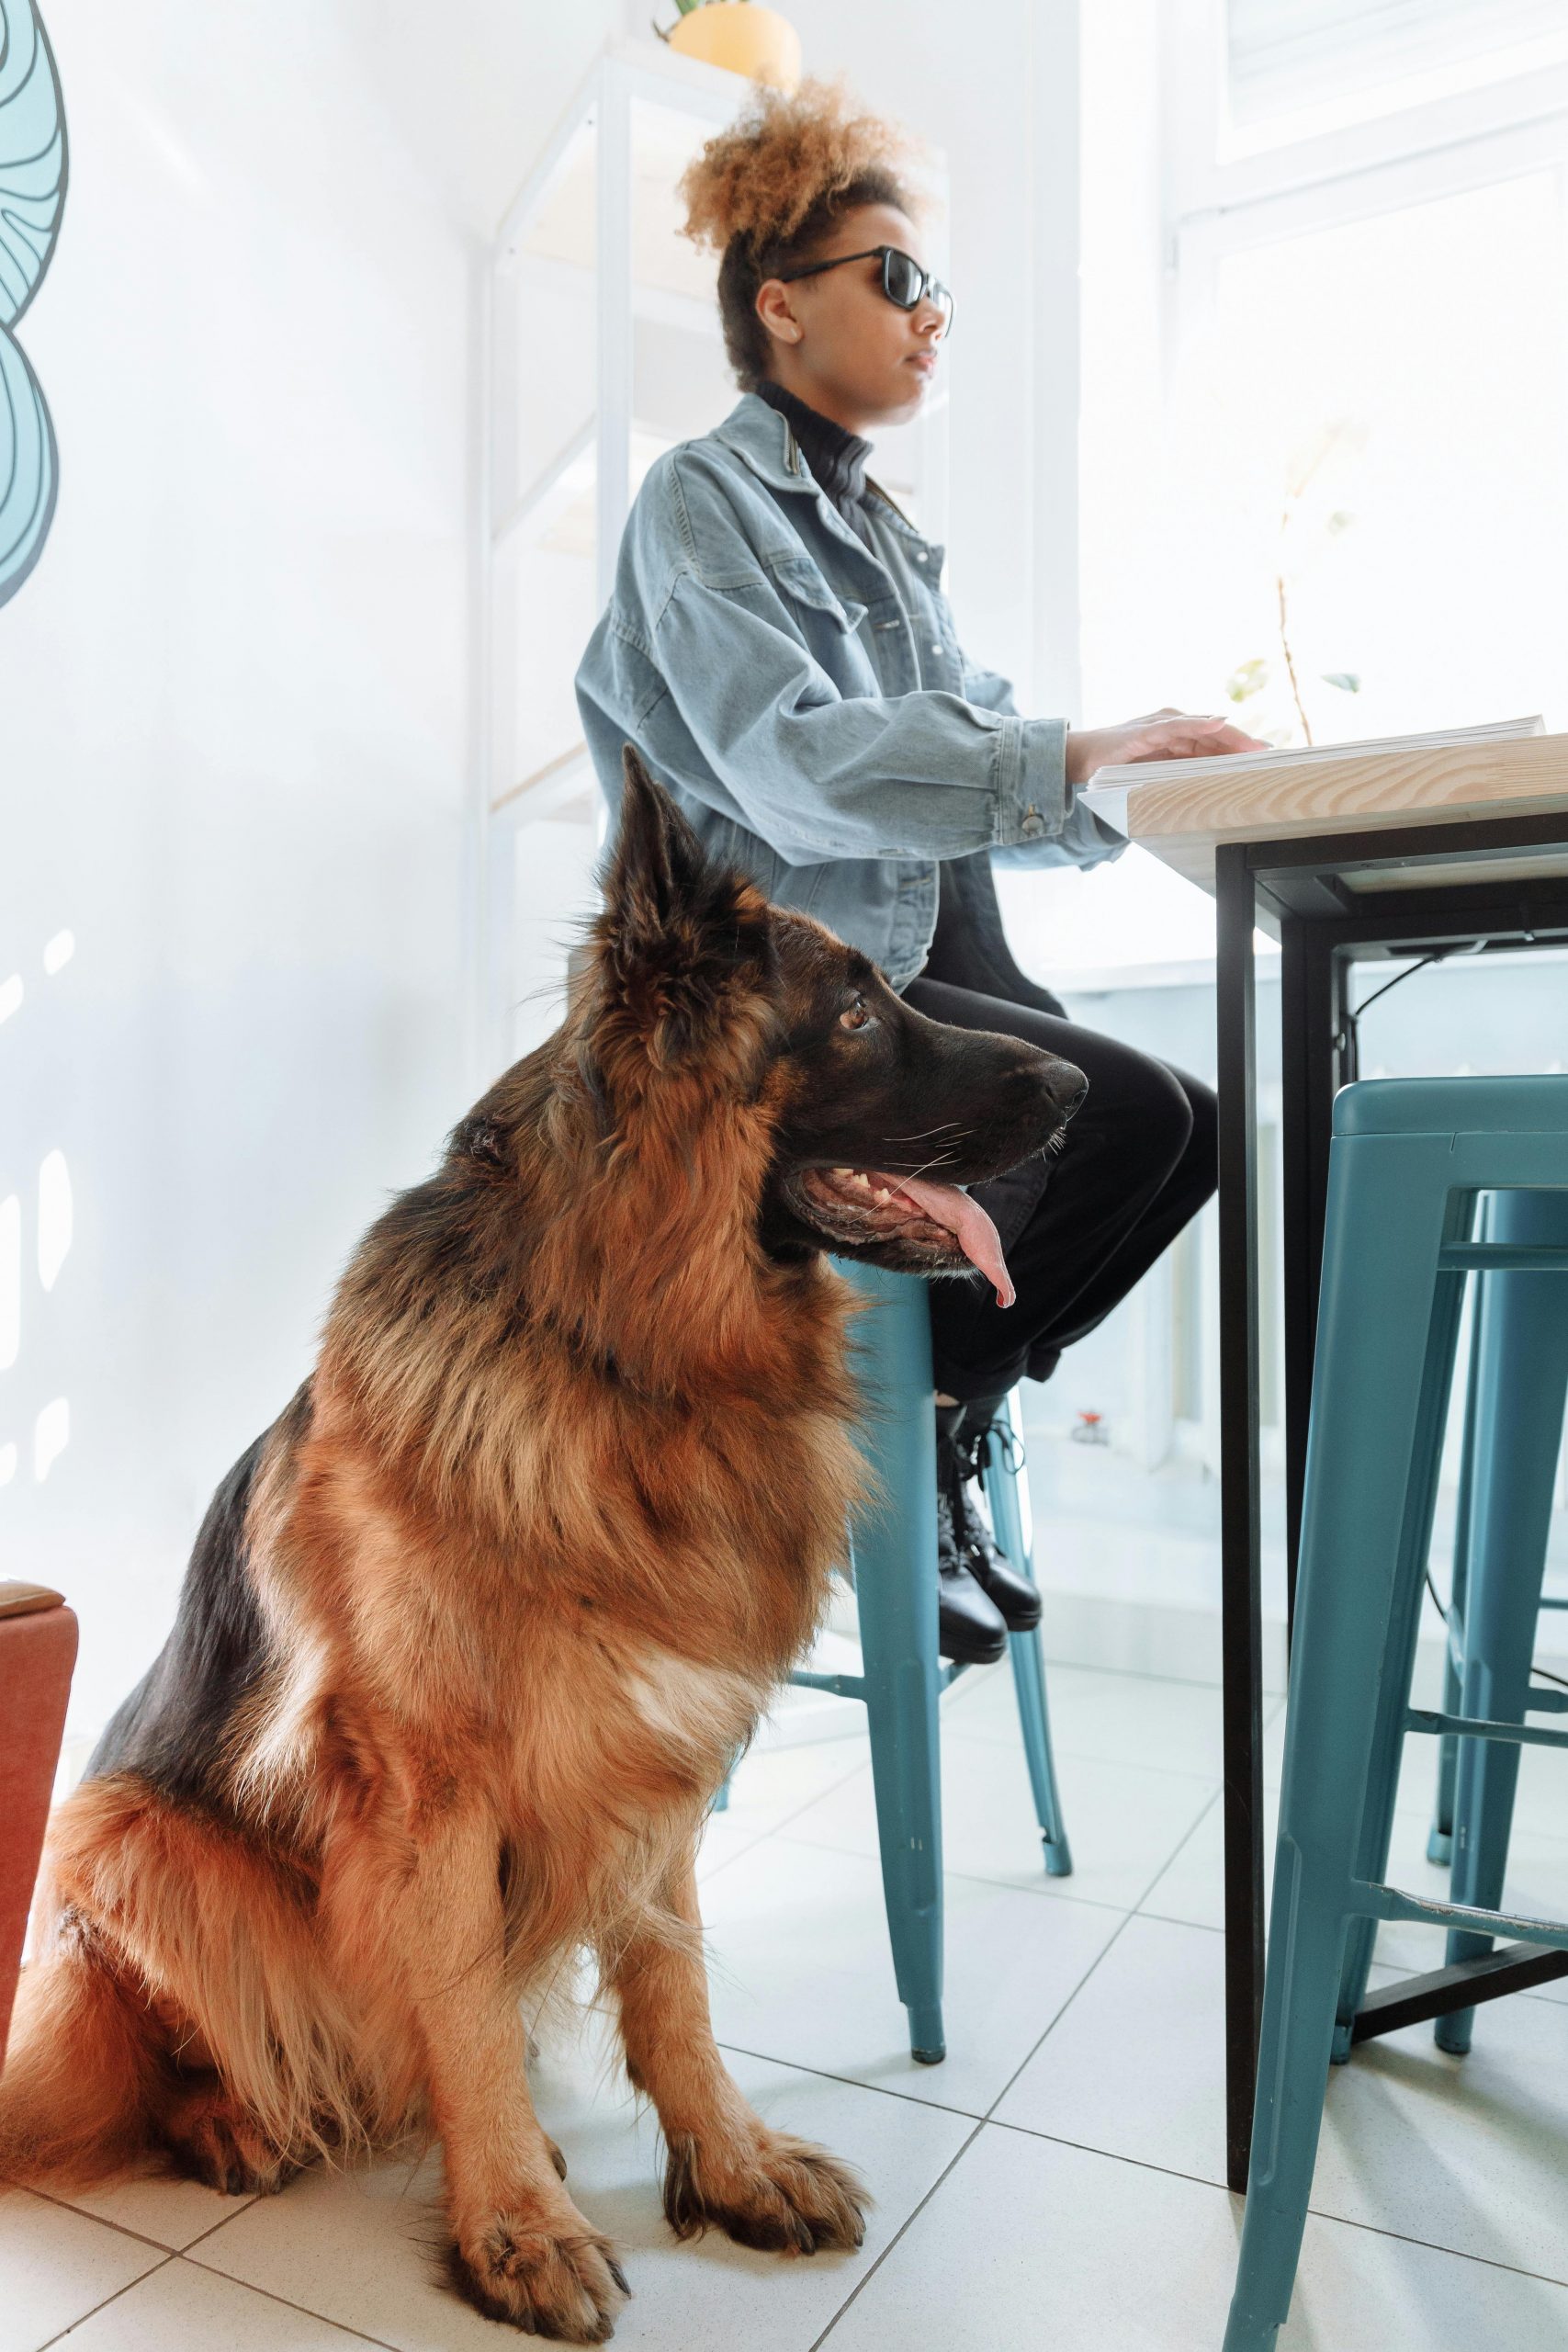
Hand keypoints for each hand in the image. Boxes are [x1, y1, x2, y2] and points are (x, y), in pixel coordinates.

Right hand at [1065, 708, 1268, 787]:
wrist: (1084, 758)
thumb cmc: (1119, 765)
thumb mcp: (1158, 771)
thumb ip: (1183, 771)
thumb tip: (1214, 784)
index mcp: (1179, 735)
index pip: (1217, 740)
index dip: (1242, 747)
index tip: (1269, 756)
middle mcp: (1175, 724)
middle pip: (1217, 734)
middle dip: (1244, 743)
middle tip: (1270, 753)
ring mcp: (1162, 724)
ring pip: (1204, 729)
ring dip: (1230, 736)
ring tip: (1253, 746)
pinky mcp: (1148, 729)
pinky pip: (1178, 726)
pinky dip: (1198, 725)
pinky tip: (1217, 726)